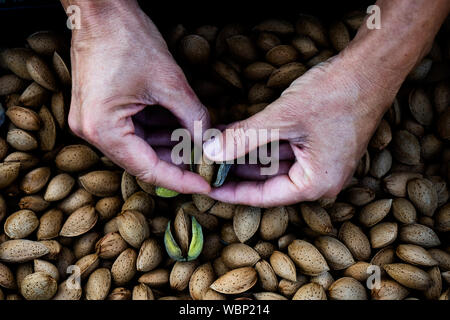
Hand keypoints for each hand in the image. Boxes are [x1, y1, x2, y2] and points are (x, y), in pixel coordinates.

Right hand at [67, 2, 209, 193]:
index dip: (180, 180)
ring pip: (140, 146)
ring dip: (169, 146)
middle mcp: (93, 132)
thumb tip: (209, 142)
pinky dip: (158, 131)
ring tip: (199, 148)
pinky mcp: (101, 110)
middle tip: (207, 166)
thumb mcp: (170, 82)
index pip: (148, 169)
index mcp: (103, 130)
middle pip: (142, 160)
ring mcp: (94, 121)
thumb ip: (193, 117)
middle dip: (177, 163)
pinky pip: (134, 131)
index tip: (205, 186)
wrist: (100, 8)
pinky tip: (181, 131)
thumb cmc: (127, 38)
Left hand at [203, 52, 400, 206]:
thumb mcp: (283, 119)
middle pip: (267, 180)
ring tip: (214, 146)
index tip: (207, 188)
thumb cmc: (336, 95)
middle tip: (205, 165)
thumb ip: (245, 138)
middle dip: (235, 169)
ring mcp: (320, 161)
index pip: (264, 196)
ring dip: (245, 153)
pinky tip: (235, 133)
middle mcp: (319, 178)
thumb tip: (212, 152)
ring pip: (272, 163)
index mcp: (316, 183)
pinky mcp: (318, 144)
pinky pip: (282, 148)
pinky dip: (259, 141)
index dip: (232, 192)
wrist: (372, 68)